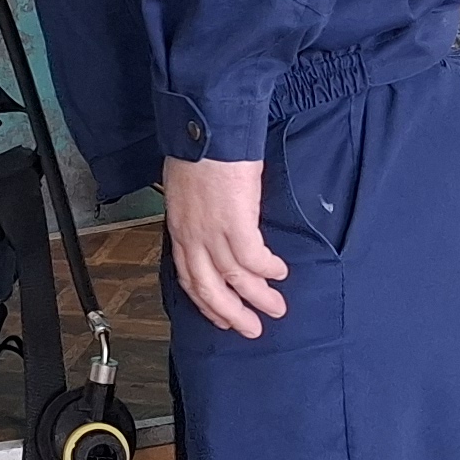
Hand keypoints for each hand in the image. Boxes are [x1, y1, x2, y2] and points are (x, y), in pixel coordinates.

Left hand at [159, 156, 290, 335]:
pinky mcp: (236, 222)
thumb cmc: (197, 151)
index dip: (205, 302)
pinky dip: (267, 269)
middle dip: (232, 314)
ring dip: (257, 297)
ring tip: (276, 308)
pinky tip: (279, 272)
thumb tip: (212, 227)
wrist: (206, 129)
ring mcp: (212, 232)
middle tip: (251, 329)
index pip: (188, 278)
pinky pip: (254, 258)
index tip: (220, 317)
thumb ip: (196, 214)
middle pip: (209, 290)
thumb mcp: (185, 189)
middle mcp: (192, 237)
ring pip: (235, 279)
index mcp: (179, 230)